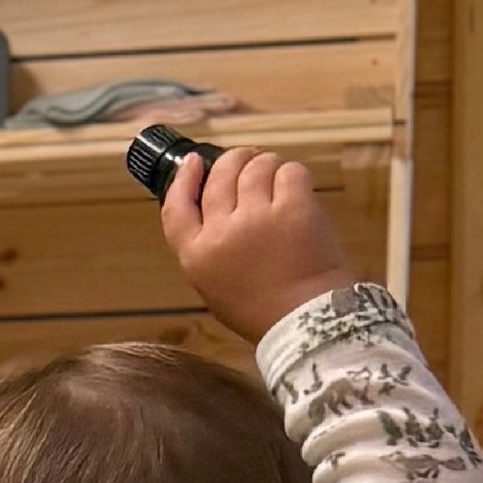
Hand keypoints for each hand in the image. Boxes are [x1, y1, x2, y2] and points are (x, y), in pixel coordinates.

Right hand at [161, 147, 352, 345]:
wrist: (305, 321)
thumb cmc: (262, 309)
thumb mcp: (214, 284)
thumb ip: (208, 245)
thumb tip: (219, 201)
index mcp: (197, 256)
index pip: (176, 206)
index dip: (183, 179)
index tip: (193, 162)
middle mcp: (222, 232)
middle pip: (221, 174)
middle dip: (236, 161)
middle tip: (250, 163)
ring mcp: (257, 217)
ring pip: (257, 165)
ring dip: (267, 166)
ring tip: (277, 182)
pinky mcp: (293, 208)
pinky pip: (289, 171)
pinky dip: (294, 177)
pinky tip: (298, 193)